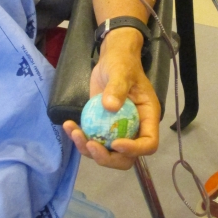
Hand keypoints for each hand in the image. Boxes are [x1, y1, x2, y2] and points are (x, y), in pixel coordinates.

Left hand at [63, 28, 159, 169]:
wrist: (111, 59)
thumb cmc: (123, 63)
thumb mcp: (121, 72)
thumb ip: (118, 88)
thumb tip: (110, 106)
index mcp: (148, 118)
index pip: (148, 144)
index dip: (134, 150)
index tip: (115, 143)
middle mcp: (135, 128)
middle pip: (126, 157)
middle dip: (107, 157)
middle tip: (90, 144)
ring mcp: (117, 130)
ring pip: (106, 153)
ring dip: (88, 149)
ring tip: (74, 133)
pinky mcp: (102, 127)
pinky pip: (93, 140)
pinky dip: (79, 138)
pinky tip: (68, 126)